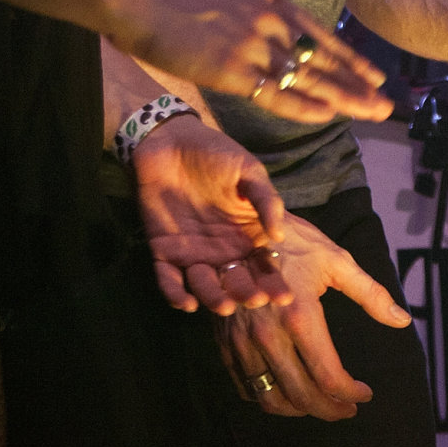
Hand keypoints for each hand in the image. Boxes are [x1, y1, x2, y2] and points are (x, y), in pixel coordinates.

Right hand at [109, 0, 392, 124]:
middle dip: (358, 83)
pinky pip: (275, 95)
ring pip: (307, 78)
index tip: (374, 73)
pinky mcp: (231, 69)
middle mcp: (269, 19)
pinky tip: (328, 117)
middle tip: (388, 103)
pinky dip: (303, 107)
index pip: (319, 34)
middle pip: (323, 59)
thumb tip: (259, 10)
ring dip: (343, 98)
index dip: (349, 58)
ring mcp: (253, 44)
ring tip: (374, 113)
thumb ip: (248, 4)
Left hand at [131, 115, 291, 314]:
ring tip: (224, 305)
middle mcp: (223, 251)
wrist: (171, 141)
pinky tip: (186, 303)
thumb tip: (280, 236)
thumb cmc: (217, 154)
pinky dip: (176, 293)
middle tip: (254, 300)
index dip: (274, 281)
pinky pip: (169, 279)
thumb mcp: (249, 172)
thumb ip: (266, 201)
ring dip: (214, 298)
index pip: (264, 265)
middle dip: (246, 293)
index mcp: (247, 235)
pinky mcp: (164, 252)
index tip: (283, 296)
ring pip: (204, 286)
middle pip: (237, 281)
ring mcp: (193, 254)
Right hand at [214, 214, 411, 419]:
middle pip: (302, 396)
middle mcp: (268, 336)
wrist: (239, 227)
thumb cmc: (295, 242)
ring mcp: (242, 342)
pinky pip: (246, 387)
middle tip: (347, 409)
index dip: (351, 394)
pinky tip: (287, 391)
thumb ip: (371, 295)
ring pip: (271, 398)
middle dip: (330, 410)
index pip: (329, 377)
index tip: (365, 394)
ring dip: (299, 410)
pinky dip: (268, 398)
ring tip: (321, 404)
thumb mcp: (337, 261)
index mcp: (300, 317)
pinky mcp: (225, 343)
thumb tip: (402, 321)